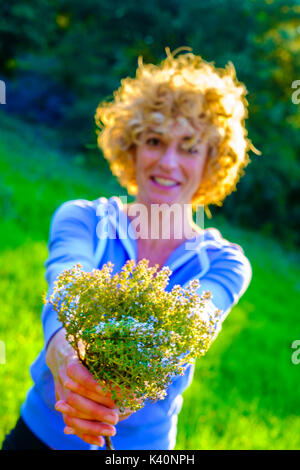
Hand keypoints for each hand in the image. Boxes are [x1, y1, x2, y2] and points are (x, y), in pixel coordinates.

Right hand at [46, 328, 119, 446]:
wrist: (60, 351)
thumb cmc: (86, 346)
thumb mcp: (93, 343)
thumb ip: (108, 350)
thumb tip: (134, 363)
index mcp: (70, 359)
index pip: (76, 373)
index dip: (91, 382)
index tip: (108, 389)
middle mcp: (63, 379)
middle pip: (74, 398)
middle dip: (96, 409)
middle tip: (115, 415)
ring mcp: (61, 394)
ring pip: (70, 414)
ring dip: (92, 425)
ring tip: (112, 429)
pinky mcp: (63, 404)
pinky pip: (71, 424)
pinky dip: (85, 434)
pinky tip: (100, 441)